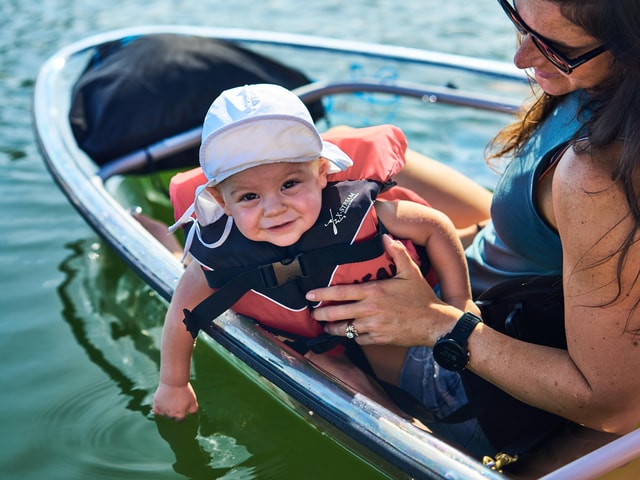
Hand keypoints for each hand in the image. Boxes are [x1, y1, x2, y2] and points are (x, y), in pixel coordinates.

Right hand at [153, 382, 198, 420]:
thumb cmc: (184, 391)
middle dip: (174, 412)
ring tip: (170, 402)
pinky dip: (158, 410)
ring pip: (164, 414)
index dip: (182, 415)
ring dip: (167, 411)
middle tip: (176, 403)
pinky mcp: (156, 404)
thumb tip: (192, 415)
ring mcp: (162, 410)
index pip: (180, 420)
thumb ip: (193, 410)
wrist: (174, 381)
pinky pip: (156, 411)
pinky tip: (162, 405)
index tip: (182, 409)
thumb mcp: (193, 401)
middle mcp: (170, 415)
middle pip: (172, 417)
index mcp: (179, 415)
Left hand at [307, 235, 456, 345]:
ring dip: (333, 328)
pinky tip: (349, 334)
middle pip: (337, 313)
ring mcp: (373, 326)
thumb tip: (386, 236)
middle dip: (321, 314)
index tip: (310, 294)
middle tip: (312, 314)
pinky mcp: (379, 339)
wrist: (435, 323)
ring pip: (345, 329)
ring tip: (326, 326)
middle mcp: (370, 309)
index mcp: (374, 291)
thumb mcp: (411, 271)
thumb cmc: (422, 297)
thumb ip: (397, 252)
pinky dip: (352, 337)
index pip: (340, 293)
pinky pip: (358, 339)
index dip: (322, 294)